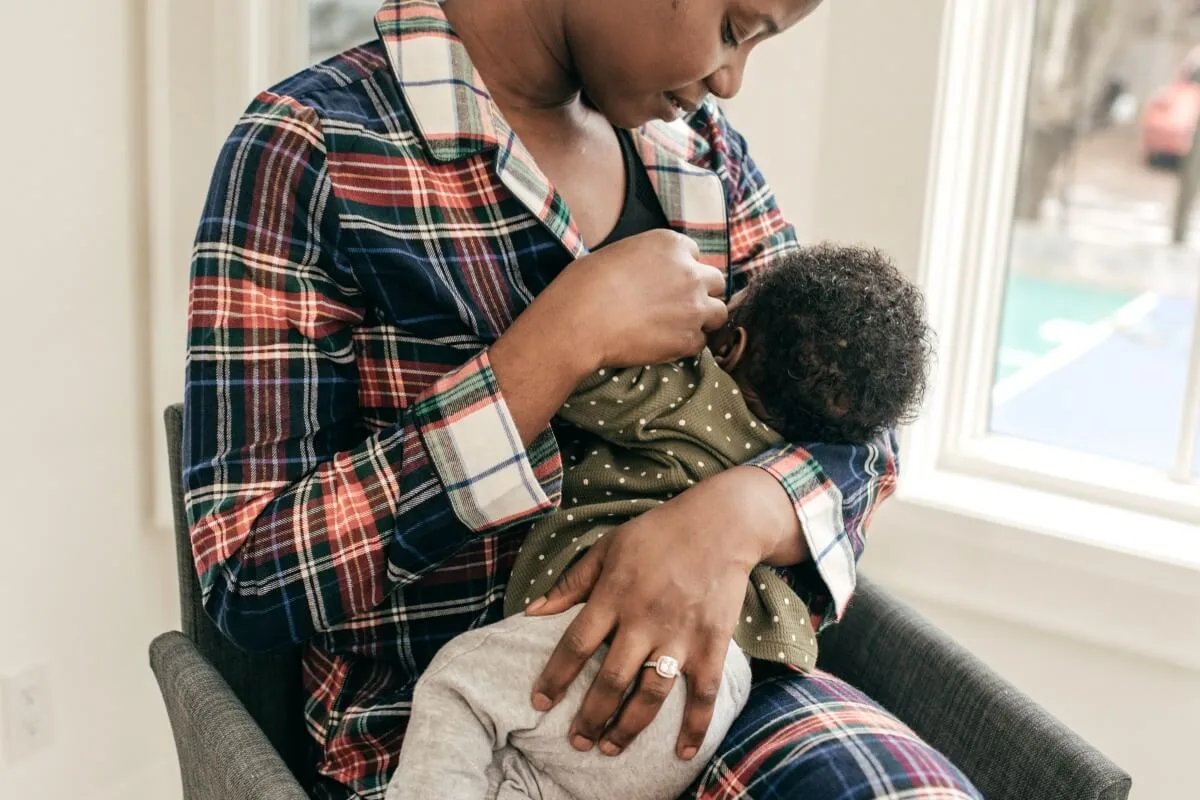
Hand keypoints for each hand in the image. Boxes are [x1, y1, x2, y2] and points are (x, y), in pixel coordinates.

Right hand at [487, 230, 725, 446]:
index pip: (695, 254)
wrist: (580, 320)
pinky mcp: (688, 339)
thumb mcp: (618, 253)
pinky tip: (667, 344)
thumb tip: (649, 273)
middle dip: (702, 292)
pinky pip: (702, 342)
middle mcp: (690, 272)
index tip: (670, 281)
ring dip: (704, 319)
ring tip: (680, 327)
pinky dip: (689, 344)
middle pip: (716, 282)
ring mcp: (694, 307)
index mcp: (672, 244)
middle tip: (680, 305)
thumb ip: (647, 260)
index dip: (683, 269)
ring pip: (719, 313)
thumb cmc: (586, 284)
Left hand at [524, 467, 805, 758]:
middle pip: (611, 680)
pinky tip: (681, 752)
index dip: (555, 677)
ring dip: (628, 727)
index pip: (576, 645)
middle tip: (576, 742)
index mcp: (614, 595)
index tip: (539, 702)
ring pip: (650, 694)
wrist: (720, 523)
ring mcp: (680, 635)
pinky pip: (703, 693)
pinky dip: (694, 726)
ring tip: (610, 748)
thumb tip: (532, 612)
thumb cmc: (657, 533)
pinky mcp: (711, 643)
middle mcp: (644, 620)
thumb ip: (571, 583)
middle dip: (589, 717)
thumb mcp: (607, 547)